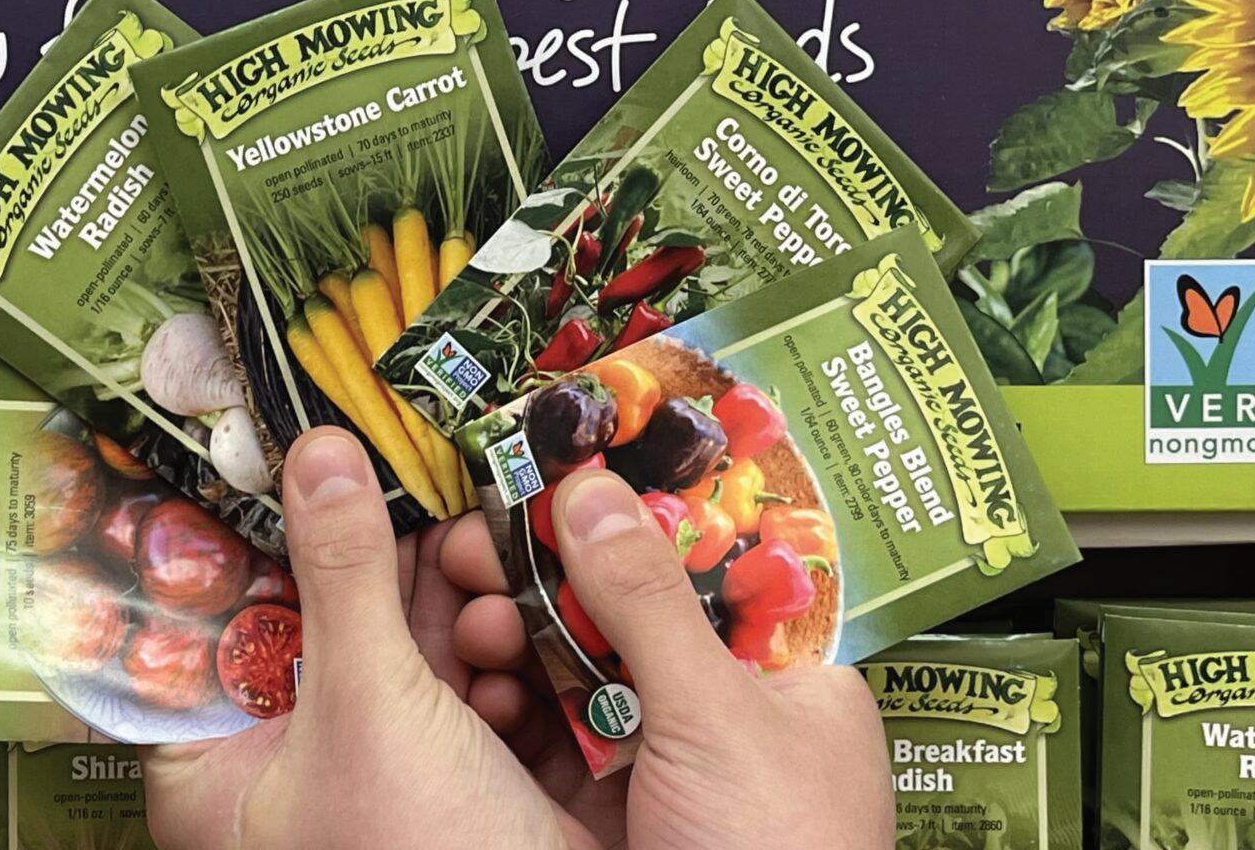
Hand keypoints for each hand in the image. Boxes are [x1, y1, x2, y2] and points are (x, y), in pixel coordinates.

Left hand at [143, 428, 611, 849]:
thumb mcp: (372, 704)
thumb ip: (344, 571)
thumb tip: (318, 450)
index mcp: (211, 763)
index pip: (195, 617)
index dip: (240, 528)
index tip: (285, 447)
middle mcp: (278, 762)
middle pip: (308, 613)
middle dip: (377, 555)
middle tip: (420, 485)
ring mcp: (366, 766)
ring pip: (393, 638)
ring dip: (447, 600)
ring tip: (485, 571)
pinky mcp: (442, 770)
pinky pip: (452, 678)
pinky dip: (484, 651)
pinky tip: (513, 634)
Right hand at [442, 465, 893, 849]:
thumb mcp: (716, 720)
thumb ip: (649, 601)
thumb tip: (592, 488)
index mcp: (793, 670)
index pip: (719, 549)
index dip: (641, 493)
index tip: (564, 448)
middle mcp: (729, 706)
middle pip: (633, 598)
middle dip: (550, 557)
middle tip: (478, 523)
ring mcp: (664, 759)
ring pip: (579, 660)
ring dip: (514, 622)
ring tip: (461, 592)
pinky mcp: (606, 807)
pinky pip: (549, 727)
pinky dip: (504, 695)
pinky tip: (466, 670)